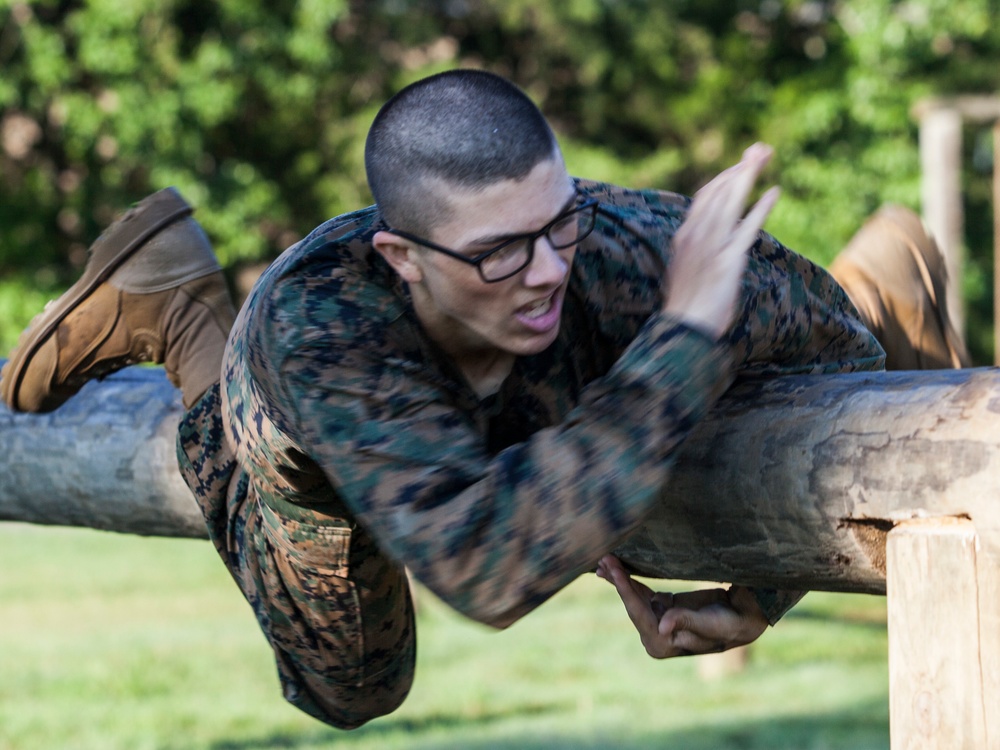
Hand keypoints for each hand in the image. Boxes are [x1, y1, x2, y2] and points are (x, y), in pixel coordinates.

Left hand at [596, 554, 767, 658]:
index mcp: (662, 644)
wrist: (741, 618)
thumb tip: (661, 628)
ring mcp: (657, 620)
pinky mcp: (661, 607)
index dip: (625, 589)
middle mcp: (655, 635)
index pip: (639, 613)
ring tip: (604, 560)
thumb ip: (685, 622)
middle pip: (631, 604)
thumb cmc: (727, 624)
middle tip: (603, 557)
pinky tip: (615, 568)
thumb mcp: (708, 623)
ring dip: (619, 578)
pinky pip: (640, 591)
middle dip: (617, 581)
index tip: (613, 569)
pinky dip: (628, 579)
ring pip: (633, 596)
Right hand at [663, 142, 780, 338]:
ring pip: (731, 201)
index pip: (706, 194)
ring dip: (750, 176)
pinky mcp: (728, 260)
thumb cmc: (686, 303)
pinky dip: (761, 208)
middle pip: (720, 190)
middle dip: (742, 167)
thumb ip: (697, 246)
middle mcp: (697, 234)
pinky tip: (775, 192)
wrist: (684, 328)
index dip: (726, 175)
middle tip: (762, 149)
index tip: (743, 164)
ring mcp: (712, 246)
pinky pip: (747, 228)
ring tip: (766, 157)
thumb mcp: (686, 267)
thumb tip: (711, 235)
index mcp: (685, 234)